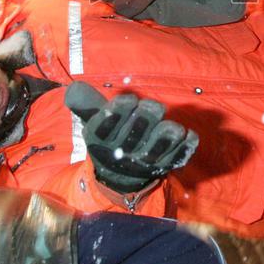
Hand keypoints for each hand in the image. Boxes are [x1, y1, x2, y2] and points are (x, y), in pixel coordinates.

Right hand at [64, 82, 197, 193]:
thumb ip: (87, 104)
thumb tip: (73, 87)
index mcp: (100, 140)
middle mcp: (121, 154)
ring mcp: (144, 163)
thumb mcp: (94, 120)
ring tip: (173, 127)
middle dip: (145, 120)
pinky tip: (190, 137)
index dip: (118, 113)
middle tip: (153, 106)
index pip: (105, 128)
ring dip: (166, 138)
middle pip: (133, 138)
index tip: (129, 99)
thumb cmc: (109, 137)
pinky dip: (184, 149)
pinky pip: (176, 159)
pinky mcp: (164, 166)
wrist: (120, 176)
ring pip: (155, 152)